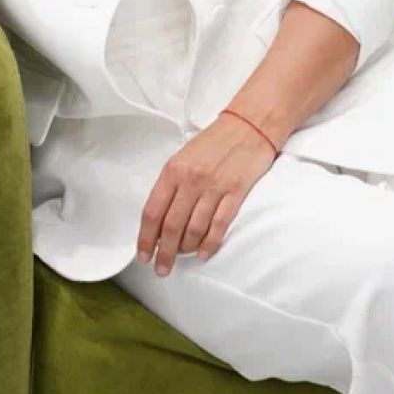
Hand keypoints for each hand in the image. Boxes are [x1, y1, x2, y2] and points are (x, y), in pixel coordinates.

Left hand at [135, 113, 276, 273]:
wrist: (249, 125)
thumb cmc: (214, 142)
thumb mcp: (183, 157)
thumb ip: (170, 185)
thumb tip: (159, 220)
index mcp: (173, 170)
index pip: (152, 212)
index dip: (146, 239)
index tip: (144, 255)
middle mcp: (191, 180)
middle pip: (171, 227)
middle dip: (164, 252)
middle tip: (162, 268)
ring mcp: (214, 187)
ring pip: (194, 230)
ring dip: (186, 250)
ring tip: (183, 258)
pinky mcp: (236, 192)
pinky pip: (219, 226)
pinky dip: (209, 244)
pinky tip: (203, 254)